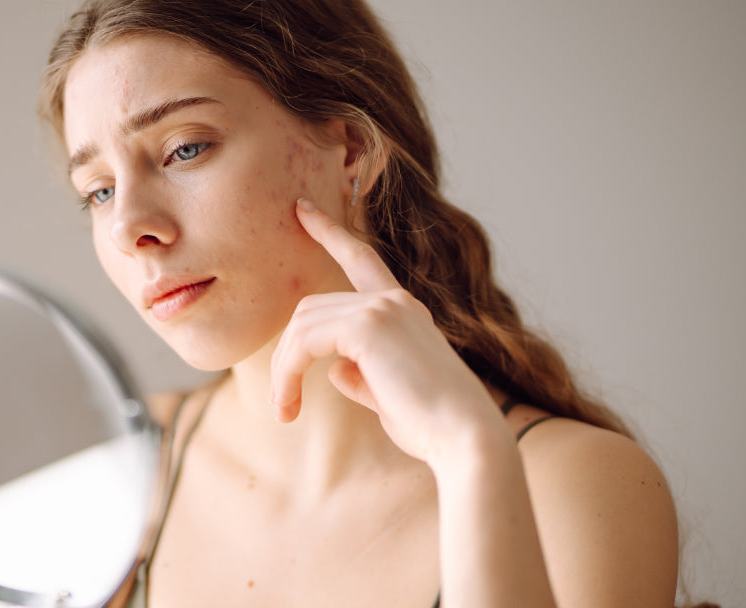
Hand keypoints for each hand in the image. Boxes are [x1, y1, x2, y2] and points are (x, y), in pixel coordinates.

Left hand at [269, 197, 502, 462]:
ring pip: (302, 325)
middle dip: (285, 357)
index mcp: (403, 311)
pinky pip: (305, 339)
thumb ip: (361, 376)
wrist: (465, 438)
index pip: (361, 258)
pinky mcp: (369, 325)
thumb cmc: (432, 427)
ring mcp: (383, 308)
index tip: (301, 209)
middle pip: (310, 310)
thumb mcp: (389, 395)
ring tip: (284, 411)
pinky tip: (290, 403)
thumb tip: (334, 369)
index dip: (329, 231)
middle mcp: (394, 301)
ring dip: (283, 370)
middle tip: (281, 406)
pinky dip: (288, 371)